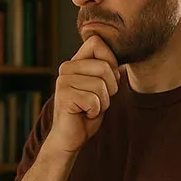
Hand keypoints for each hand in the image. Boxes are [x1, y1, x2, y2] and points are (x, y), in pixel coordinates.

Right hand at [44, 35, 119, 154]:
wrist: (70, 138)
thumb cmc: (87, 112)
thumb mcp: (100, 87)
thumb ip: (105, 70)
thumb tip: (117, 61)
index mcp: (75, 62)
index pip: (96, 42)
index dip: (110, 61)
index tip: (107, 80)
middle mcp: (66, 68)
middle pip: (104, 66)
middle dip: (110, 88)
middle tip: (97, 100)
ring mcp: (63, 81)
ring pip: (101, 85)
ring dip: (102, 102)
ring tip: (89, 108)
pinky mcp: (64, 96)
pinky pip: (94, 100)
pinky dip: (95, 111)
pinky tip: (84, 114)